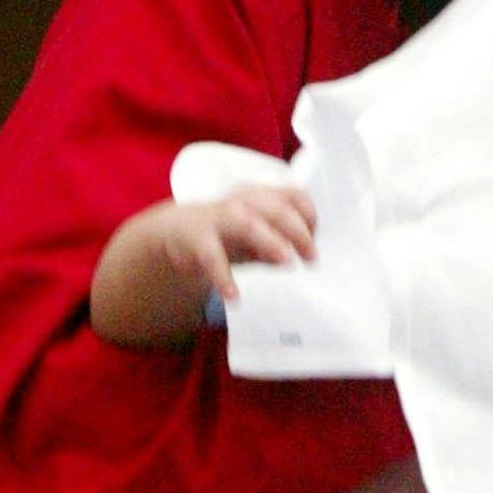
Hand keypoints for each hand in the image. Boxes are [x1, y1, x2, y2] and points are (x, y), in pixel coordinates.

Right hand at [147, 187, 317, 309]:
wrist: (177, 231)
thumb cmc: (227, 234)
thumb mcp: (259, 238)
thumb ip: (280, 245)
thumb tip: (303, 258)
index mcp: (261, 197)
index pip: (294, 196)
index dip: (309, 216)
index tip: (315, 240)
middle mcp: (243, 201)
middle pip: (277, 207)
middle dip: (298, 230)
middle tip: (311, 258)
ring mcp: (219, 217)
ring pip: (248, 223)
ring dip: (270, 241)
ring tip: (286, 261)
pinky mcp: (197, 238)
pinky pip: (212, 256)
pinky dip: (223, 277)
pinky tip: (233, 296)